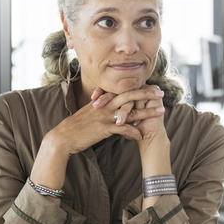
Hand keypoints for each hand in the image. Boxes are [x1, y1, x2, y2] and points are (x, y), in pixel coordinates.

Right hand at [48, 86, 164, 155]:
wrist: (63, 137)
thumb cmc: (76, 127)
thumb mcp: (88, 113)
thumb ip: (100, 107)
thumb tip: (109, 107)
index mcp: (102, 100)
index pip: (122, 90)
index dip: (137, 87)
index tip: (150, 86)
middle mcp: (104, 105)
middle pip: (129, 96)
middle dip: (146, 94)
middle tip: (161, 92)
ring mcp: (104, 116)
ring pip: (130, 112)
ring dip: (147, 112)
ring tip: (161, 111)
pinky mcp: (103, 128)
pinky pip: (122, 129)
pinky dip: (133, 132)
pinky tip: (141, 136)